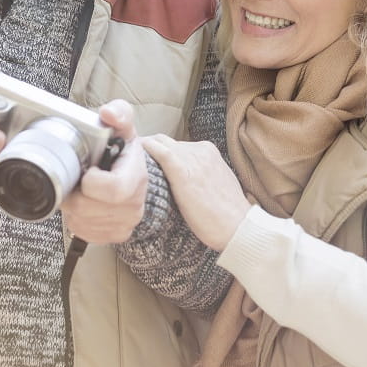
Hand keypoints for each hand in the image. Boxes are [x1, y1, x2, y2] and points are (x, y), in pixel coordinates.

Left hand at [60, 100, 147, 243]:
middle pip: (89, 209)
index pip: (113, 190)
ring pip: (82, 223)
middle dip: (73, 195)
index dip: (91, 182)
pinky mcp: (115, 236)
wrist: (135, 178)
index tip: (87, 172)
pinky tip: (84, 205)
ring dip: (73, 208)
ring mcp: (125, 224)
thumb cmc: (124, 153)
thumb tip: (108, 112)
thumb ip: (119, 113)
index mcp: (136, 178)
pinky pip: (84, 233)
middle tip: (74, 181)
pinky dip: (77, 220)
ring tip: (79, 192)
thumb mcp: (124, 128)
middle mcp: (134, 206)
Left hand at [141, 134, 250, 251]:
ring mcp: (191, 157)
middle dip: (150, 148)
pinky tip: (133, 155)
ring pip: (159, 143)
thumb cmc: (225, 214)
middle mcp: (200, 149)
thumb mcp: (215, 184)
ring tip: (129, 161)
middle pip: (166, 141)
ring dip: (144, 150)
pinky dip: (144, 149)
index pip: (177, 145)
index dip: (161, 151)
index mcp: (209, 151)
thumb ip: (199, 174)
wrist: (237, 226)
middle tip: (132, 160)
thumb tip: (182, 179)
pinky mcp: (181, 169)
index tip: (148, 160)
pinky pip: (157, 150)